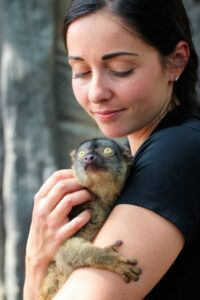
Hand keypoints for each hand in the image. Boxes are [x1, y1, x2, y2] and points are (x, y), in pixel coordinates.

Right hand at [24, 169, 91, 298]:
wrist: (37, 256)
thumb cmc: (44, 227)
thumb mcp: (42, 209)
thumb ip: (52, 194)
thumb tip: (73, 177)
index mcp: (39, 200)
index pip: (55, 177)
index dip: (71, 173)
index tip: (82, 174)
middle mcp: (43, 209)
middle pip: (63, 186)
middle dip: (79, 183)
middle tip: (90, 185)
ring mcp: (50, 223)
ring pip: (69, 200)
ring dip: (84, 195)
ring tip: (92, 196)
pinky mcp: (59, 237)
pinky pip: (76, 222)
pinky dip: (85, 216)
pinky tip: (89, 214)